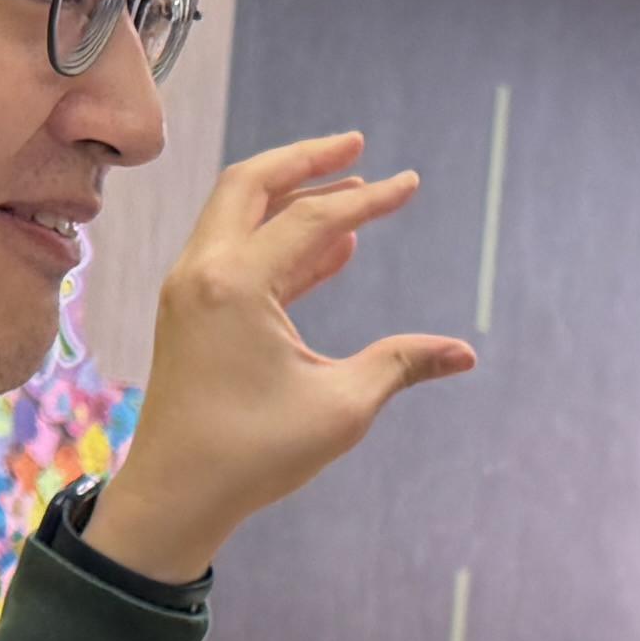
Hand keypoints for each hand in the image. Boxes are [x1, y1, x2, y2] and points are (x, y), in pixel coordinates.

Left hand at [89, 132, 474, 579]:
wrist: (175, 495)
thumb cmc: (253, 455)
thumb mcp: (341, 408)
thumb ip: (401, 365)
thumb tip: (465, 353)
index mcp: (235, 285)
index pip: (312, 220)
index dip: (367, 199)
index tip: (410, 184)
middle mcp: (202, 272)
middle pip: (251, 182)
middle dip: (307, 159)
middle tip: (357, 145)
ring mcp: (189, 289)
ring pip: (237, 213)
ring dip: (291, 196)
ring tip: (350, 192)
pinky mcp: (189, 312)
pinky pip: (234, 251)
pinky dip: (278, 238)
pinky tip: (330, 249)